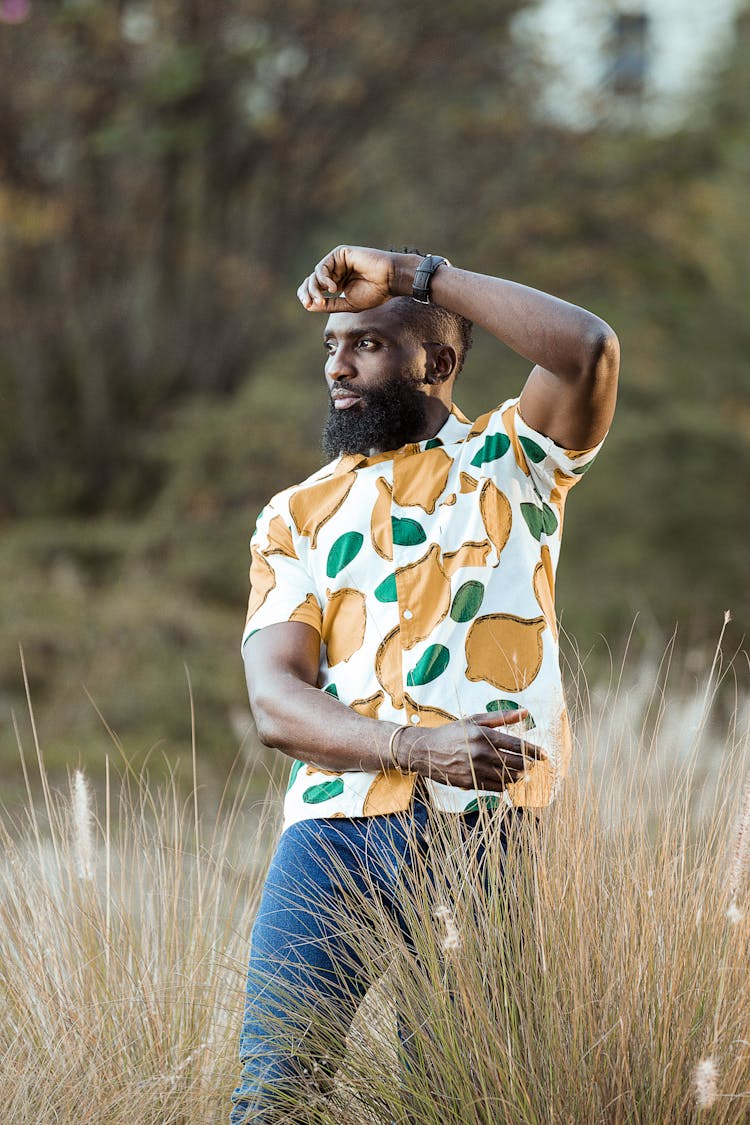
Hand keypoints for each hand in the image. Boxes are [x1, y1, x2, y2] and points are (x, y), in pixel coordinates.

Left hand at [296, 245, 417, 312]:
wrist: (390, 279)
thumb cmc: (374, 293)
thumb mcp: (348, 304)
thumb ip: (329, 305)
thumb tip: (308, 307)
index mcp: (338, 283)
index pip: (316, 289)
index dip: (308, 297)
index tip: (307, 306)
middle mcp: (336, 272)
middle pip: (312, 281)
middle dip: (308, 293)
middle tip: (309, 303)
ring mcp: (337, 262)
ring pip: (315, 275)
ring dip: (315, 289)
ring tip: (321, 299)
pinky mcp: (339, 253)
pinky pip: (323, 267)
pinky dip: (324, 279)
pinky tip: (333, 289)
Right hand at [398, 709, 546, 792]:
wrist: (425, 750)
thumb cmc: (453, 732)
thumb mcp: (475, 720)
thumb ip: (502, 717)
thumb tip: (525, 712)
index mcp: (483, 735)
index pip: (517, 746)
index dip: (534, 751)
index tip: (544, 754)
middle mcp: (481, 753)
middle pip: (515, 764)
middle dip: (529, 765)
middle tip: (534, 764)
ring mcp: (475, 770)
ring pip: (507, 778)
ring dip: (519, 776)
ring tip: (523, 773)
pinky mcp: (470, 783)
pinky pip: (495, 787)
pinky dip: (505, 784)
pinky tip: (507, 779)